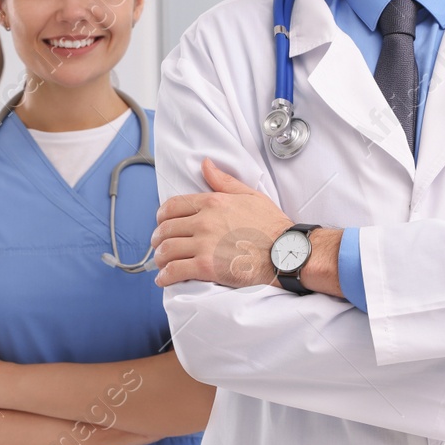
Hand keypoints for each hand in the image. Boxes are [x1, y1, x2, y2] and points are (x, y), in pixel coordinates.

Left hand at [149, 159, 292, 288]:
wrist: (286, 252)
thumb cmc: (272, 226)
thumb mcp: (250, 195)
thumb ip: (224, 181)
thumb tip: (205, 164)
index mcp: (212, 202)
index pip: (172, 206)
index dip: (162, 217)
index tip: (162, 225)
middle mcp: (204, 221)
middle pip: (166, 229)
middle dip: (158, 239)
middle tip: (159, 246)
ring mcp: (204, 244)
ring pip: (166, 250)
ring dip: (160, 258)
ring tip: (162, 263)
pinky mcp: (206, 266)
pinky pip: (175, 270)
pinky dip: (165, 276)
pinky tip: (163, 279)